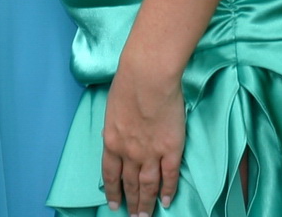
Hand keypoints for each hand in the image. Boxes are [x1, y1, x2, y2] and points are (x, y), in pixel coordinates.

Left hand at [101, 61, 184, 215]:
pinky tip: (167, 200)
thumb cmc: (127, 83)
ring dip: (146, 202)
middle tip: (133, 216)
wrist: (148, 77)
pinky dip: (168, 190)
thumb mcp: (111, 109)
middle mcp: (129, 153)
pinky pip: (169, 175)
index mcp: (111, 142)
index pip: (110, 174)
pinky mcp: (171, 148)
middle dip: (131, 202)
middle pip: (129, 183)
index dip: (113, 191)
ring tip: (146, 216)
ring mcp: (150, 152)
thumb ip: (114, 128)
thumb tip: (115, 138)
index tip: (114, 204)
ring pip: (148, 185)